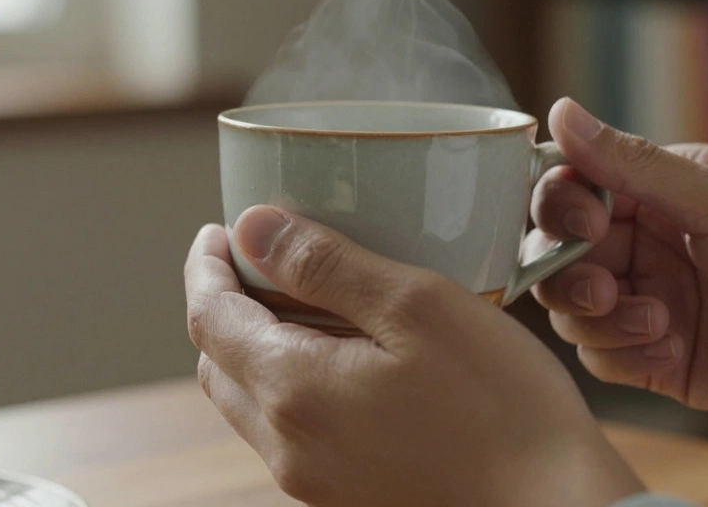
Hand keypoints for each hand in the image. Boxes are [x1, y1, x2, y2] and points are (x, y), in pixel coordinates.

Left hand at [185, 206, 643, 506]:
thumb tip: (253, 227)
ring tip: (303, 299)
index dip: (205, 266)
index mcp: (293, 391)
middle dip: (225, 303)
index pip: (208, 319)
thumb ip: (326, 265)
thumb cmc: (502, 407)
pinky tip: (345, 356)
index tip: (218, 229)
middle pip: (219, 362)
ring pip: (251, 400)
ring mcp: (315, 481)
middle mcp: (288, 447)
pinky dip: (291, 381)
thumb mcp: (418, 306)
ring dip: (257, 344)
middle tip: (258, 257)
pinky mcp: (348, 495)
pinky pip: (291, 430)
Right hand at [528, 97, 707, 471]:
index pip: (572, 186)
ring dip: (598, 317)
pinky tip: (672, 348)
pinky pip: (600, 357)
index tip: (586, 221)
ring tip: (656, 321)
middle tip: (604, 286)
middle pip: (557, 251)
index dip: (560, 204)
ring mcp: (651, 302)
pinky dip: (622, 354)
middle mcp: (649, 244)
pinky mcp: (659, 359)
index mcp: (661, 192)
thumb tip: (561, 110)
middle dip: (565, 270)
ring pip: (570, 308)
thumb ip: (632, 163)